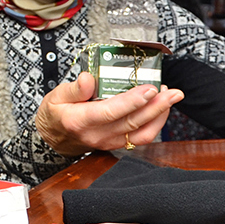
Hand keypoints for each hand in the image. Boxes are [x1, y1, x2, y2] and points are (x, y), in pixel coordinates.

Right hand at [34, 72, 183, 156]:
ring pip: (141, 134)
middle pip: (132, 123)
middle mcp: (97, 135)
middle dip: (156, 106)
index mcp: (80, 121)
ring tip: (171, 97)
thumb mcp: (55, 96)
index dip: (132, 101)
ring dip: (160, 116)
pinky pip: (140, 138)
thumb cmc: (55, 114)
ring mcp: (108, 142)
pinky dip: (155, 124)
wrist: (52, 139)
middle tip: (172, 91)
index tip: (149, 89)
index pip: (110, 111)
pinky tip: (161, 109)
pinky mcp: (116, 144)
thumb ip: (73, 88)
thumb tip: (88, 79)